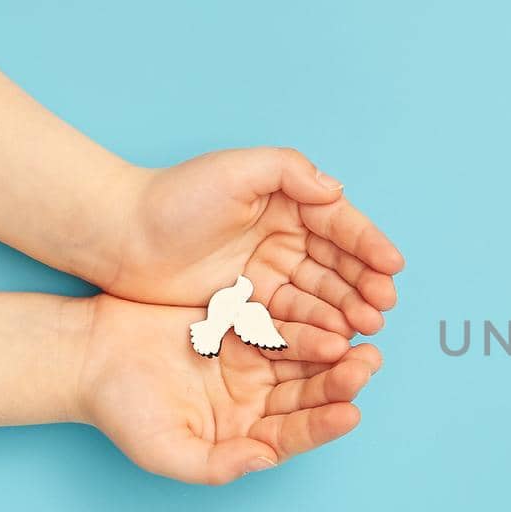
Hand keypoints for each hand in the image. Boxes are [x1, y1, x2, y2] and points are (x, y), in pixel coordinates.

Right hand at [75, 294, 382, 484]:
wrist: (89, 356)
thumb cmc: (121, 410)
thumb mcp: (164, 448)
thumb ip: (215, 463)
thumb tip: (262, 460)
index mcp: (247, 435)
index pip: (294, 434)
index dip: (322, 425)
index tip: (350, 413)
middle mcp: (258, 401)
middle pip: (308, 393)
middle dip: (340, 381)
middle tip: (368, 364)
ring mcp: (254, 361)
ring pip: (303, 356)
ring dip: (332, 348)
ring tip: (360, 337)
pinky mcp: (245, 325)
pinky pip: (280, 321)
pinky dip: (303, 317)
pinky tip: (327, 308)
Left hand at [103, 147, 404, 335]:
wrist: (119, 237)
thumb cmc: (173, 197)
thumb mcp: (235, 171)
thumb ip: (290, 171)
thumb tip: (336, 190)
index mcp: (289, 203)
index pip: (340, 224)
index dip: (369, 245)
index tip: (392, 266)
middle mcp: (286, 239)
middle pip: (339, 265)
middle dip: (365, 285)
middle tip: (383, 306)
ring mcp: (270, 274)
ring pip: (320, 295)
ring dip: (347, 311)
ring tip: (366, 328)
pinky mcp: (251, 307)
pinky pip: (291, 319)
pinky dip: (316, 330)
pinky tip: (335, 341)